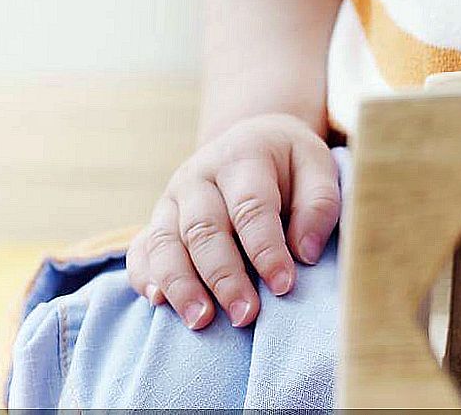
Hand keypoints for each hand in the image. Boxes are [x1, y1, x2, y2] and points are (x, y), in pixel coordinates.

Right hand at [126, 113, 340, 329]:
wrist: (251, 140)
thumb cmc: (289, 164)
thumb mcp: (317, 167)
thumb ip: (319, 205)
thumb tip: (304, 252)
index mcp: (243, 157)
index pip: (250, 206)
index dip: (266, 249)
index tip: (284, 285)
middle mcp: (200, 175)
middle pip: (203, 228)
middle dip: (223, 276)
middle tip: (245, 315)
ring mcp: (173, 198)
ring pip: (165, 241)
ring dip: (181, 284)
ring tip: (201, 320)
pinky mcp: (157, 220)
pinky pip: (142, 249)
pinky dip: (145, 276)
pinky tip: (159, 302)